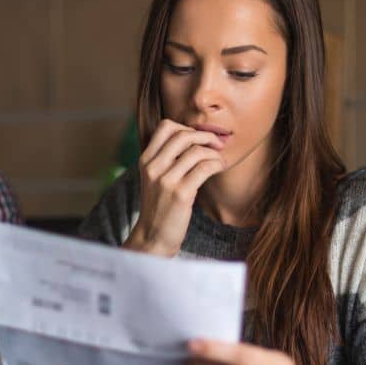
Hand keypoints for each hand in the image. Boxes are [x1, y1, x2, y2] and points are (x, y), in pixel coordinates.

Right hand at [124, 119, 224, 256]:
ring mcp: (166, 181)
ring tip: (220, 160)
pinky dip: (217, 164)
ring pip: (196, 151)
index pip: (165, 127)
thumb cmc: (159, 207)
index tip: (198, 139)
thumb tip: (193, 139)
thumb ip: (166, 160)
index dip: (186, 127)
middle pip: (183, 135)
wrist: (153, 237)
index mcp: (145, 161)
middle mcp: (153, 168)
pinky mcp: (181, 194)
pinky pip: (204, 168)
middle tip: (217, 145)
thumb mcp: (154, 179)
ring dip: (214, 153)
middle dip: (205, 137)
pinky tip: (219, 168)